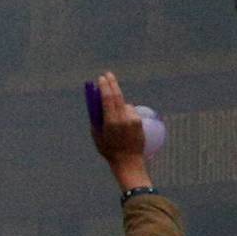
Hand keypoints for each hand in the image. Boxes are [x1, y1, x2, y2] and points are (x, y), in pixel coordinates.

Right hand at [88, 70, 151, 192]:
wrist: (128, 161)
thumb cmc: (109, 149)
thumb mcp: (97, 135)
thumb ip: (97, 118)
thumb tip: (97, 102)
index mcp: (111, 122)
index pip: (108, 99)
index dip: (105, 87)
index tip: (101, 78)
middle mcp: (123, 119)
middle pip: (118, 96)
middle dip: (112, 83)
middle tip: (108, 74)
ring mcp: (133, 120)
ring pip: (124, 105)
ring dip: (119, 105)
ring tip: (116, 120)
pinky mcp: (139, 122)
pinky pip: (130, 112)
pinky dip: (126, 113)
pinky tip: (124, 125)